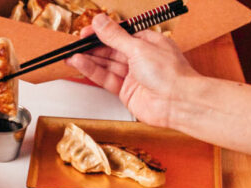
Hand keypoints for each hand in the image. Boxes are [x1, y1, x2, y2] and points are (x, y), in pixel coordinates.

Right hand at [65, 14, 199, 127]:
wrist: (178, 103)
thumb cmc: (170, 74)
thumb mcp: (138, 48)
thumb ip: (115, 36)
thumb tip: (100, 21)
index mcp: (148, 42)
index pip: (120, 34)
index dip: (102, 32)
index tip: (86, 32)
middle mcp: (140, 58)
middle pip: (111, 49)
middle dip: (92, 47)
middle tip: (74, 44)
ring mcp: (133, 75)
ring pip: (106, 64)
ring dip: (89, 59)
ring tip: (71, 55)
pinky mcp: (126, 91)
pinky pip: (106, 78)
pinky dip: (93, 71)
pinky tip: (81, 64)